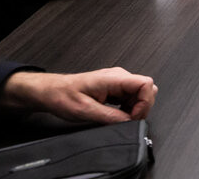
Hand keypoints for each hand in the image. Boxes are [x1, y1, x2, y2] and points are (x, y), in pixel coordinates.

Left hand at [0, 68, 156, 123]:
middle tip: (128, 120)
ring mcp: (117, 82)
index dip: (145, 103)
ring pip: (140, 94)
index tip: (134, 116)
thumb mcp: (85, 110)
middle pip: (147, 89)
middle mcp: (119, 77)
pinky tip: (117, 114)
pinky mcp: (115, 88)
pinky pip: (131, 97)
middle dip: (142, 107)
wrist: (51, 91)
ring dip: (135, 109)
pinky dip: (129, 108)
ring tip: (120, 118)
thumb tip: (128, 122)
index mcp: (114, 78)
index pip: (146, 84)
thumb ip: (109, 116)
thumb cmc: (62, 96)